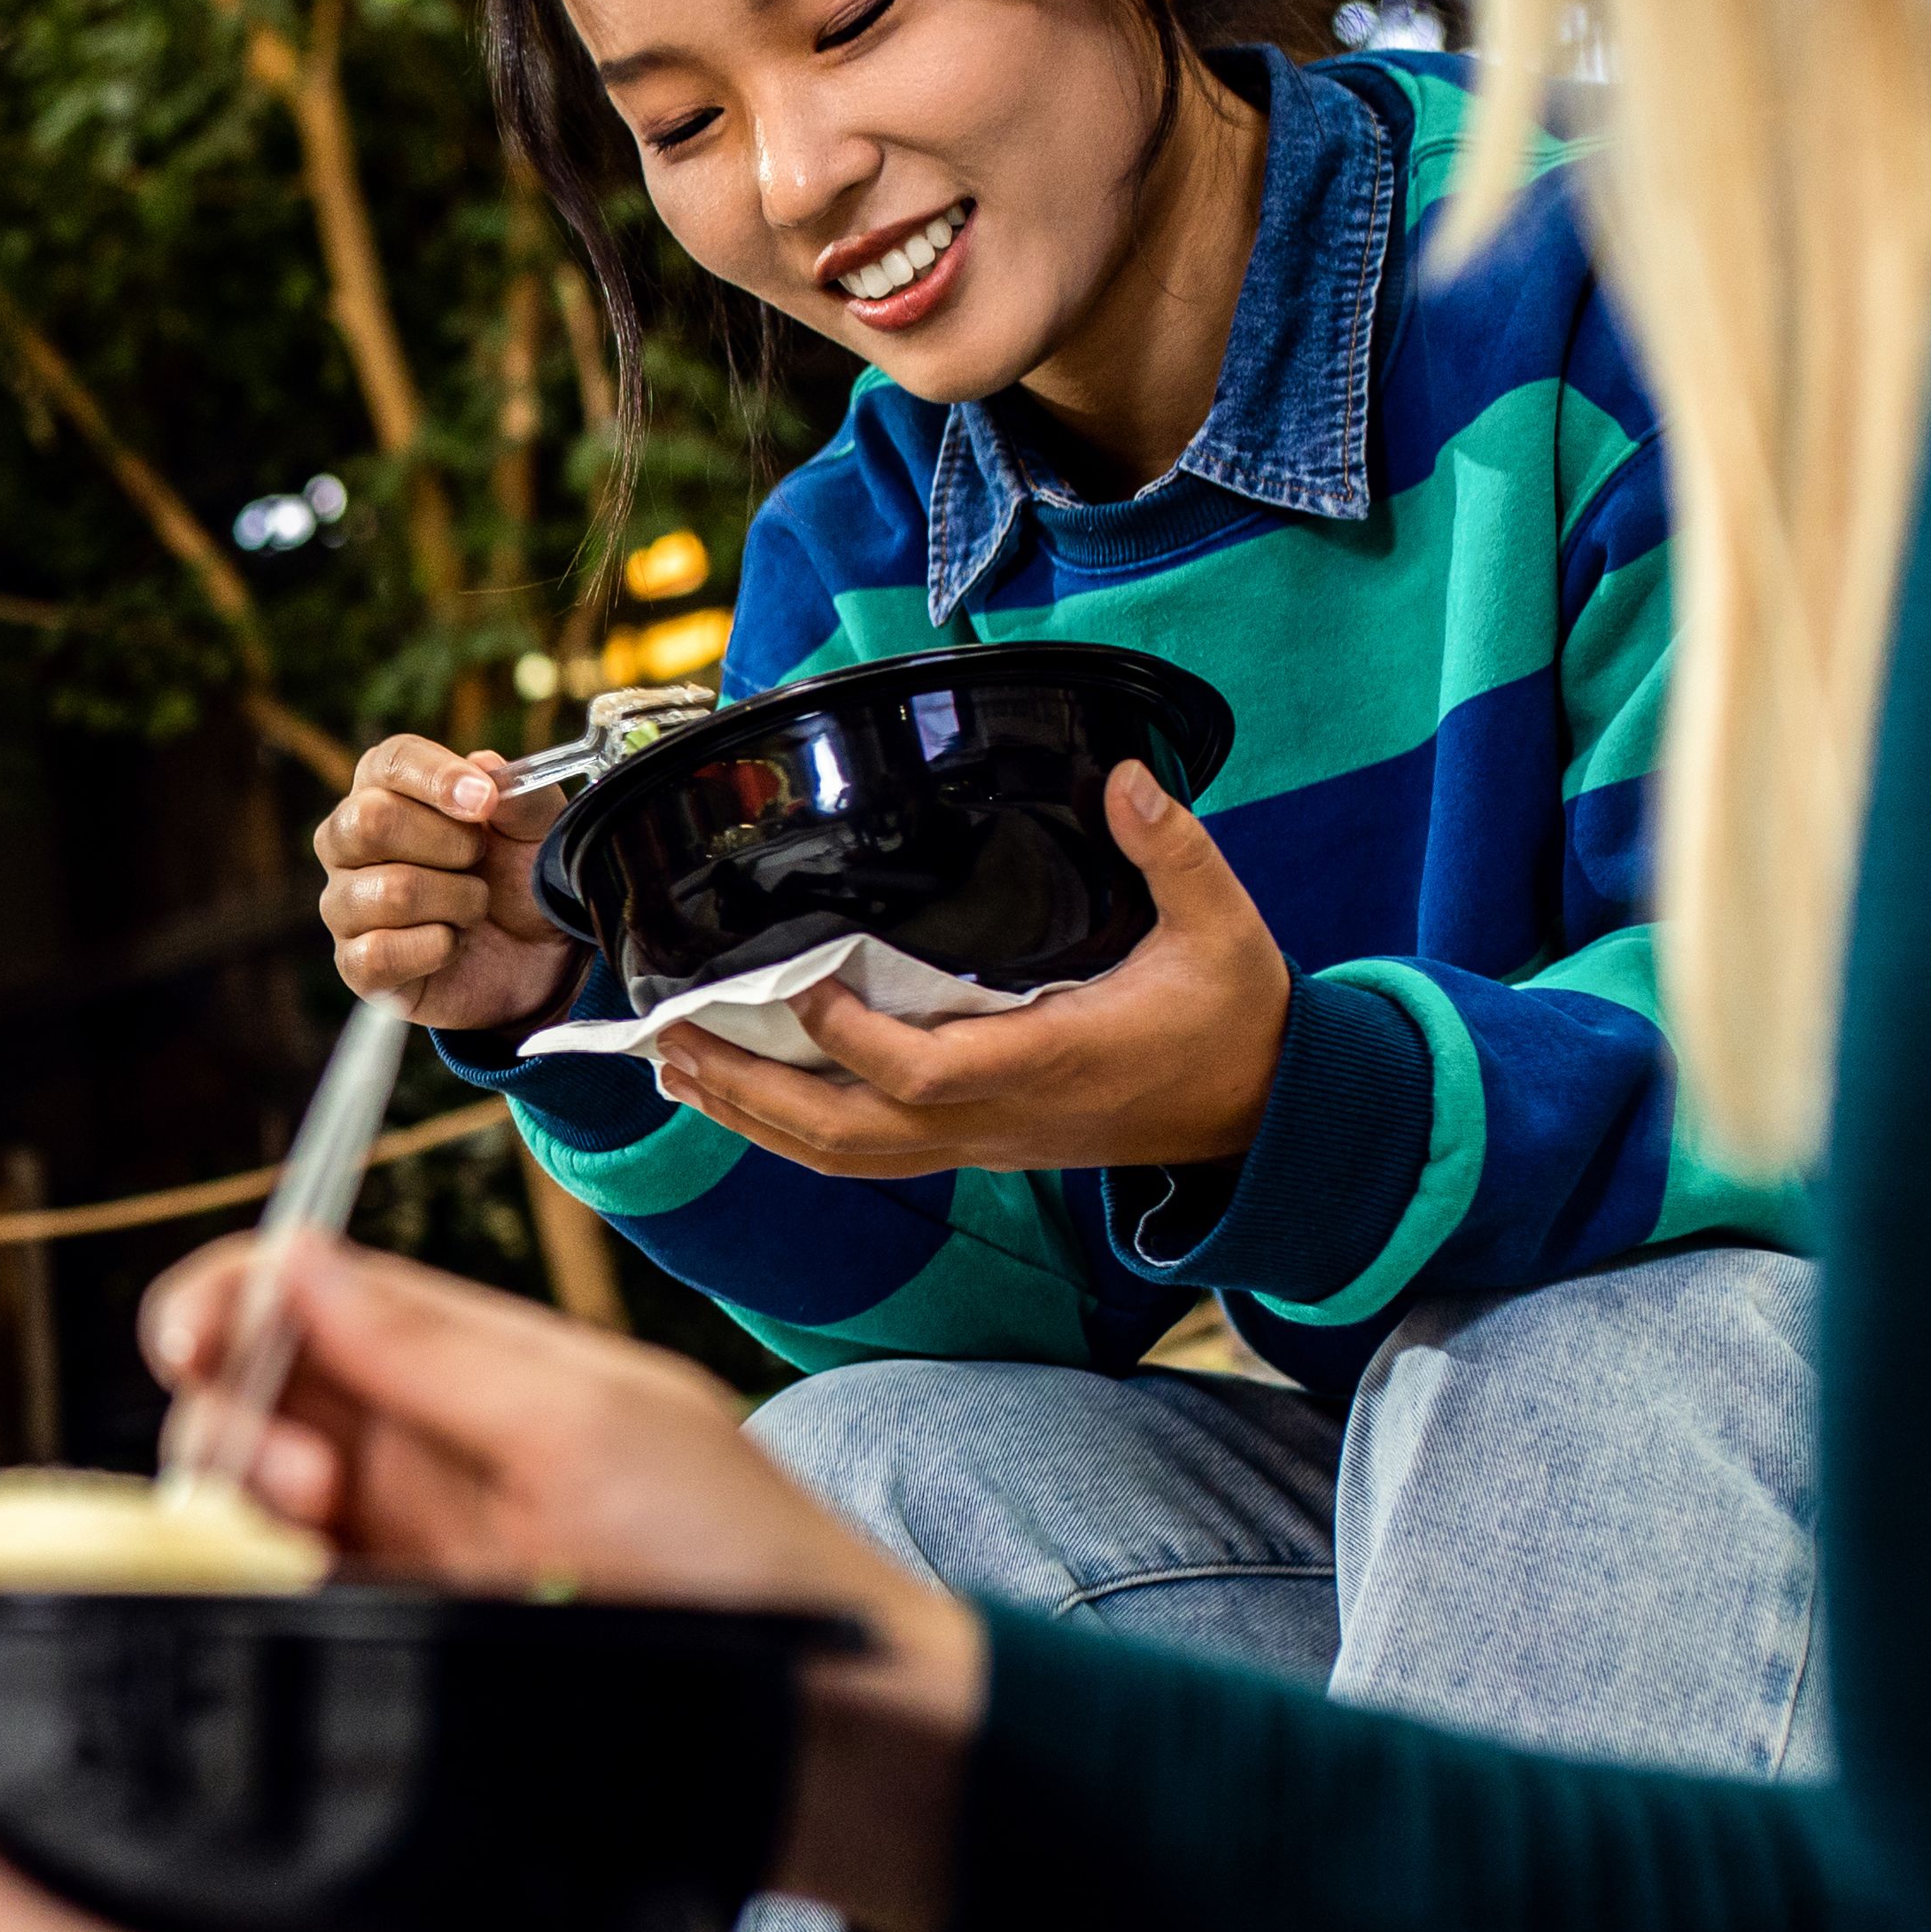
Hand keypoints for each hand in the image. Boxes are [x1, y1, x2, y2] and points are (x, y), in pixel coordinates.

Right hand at [140, 1233, 982, 1931]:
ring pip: (251, 1505)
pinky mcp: (404, 1651)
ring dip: (241, 1508)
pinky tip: (299, 1608)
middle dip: (233, 1419)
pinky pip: (287, 1608)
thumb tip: (294, 1255)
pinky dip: (256, 1598)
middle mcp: (425, 1450)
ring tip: (310, 1548)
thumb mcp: (587, 1425)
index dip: (230, 1305)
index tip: (196, 1344)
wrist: (820, 1732)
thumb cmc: (737, 1557)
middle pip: (253, 1399)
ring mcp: (409, 1555)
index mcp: (472, 1366)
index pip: (305, 1297)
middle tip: (302, 1483)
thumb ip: (432, 1349)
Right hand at [316, 735, 581, 1035]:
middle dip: (449, 844)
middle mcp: (350, 842)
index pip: (389, 762)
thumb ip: (520, 796)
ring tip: (474, 907)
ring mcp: (345, 903)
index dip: (437, 777)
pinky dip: (438, 949)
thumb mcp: (541, 831)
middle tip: (480, 860)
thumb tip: (482, 765)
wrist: (536, 959)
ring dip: (458, 902)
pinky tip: (453, 945)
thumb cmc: (521, 880)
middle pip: (368, 821)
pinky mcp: (356, 964)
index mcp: (388, 790)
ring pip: (389, 892)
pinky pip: (380, 953)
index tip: (485, 802)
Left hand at [647, 765, 1287, 1178]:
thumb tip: (1126, 775)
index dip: (850, 1036)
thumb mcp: (1219, 925)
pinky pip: (863, 1153)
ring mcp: (980, 1139)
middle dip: (752, 1091)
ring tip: (673, 1063)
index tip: (798, 978)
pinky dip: (787, 1128)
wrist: (1257, 1114)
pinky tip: (736, 1094)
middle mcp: (1001, 1113)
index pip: (926, 1072)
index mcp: (1052, 1059)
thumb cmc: (1231, 1020)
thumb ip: (1173, 849)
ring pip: (843, 1156)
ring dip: (752, 1115)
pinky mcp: (973, 1142)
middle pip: (850, 1136)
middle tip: (673, 1034)